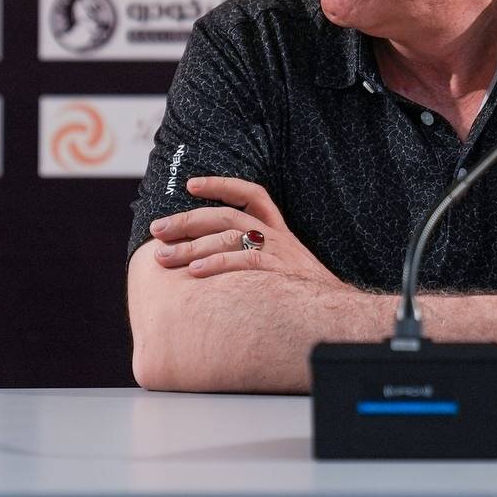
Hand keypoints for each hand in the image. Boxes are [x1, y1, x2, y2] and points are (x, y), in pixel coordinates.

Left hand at [150, 176, 341, 284]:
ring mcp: (279, 252)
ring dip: (192, 245)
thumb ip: (255, 256)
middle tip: (158, 230)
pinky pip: (244, 261)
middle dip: (188, 220)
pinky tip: (196, 271)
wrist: (338, 312)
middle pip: (227, 216)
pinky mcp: (279, 272)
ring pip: (230, 237)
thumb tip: (212, 260)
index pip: (252, 194)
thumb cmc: (303, 292)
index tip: (191, 184)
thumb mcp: (284, 265)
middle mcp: (276, 235)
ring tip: (165, 257)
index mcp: (277, 230)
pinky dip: (218, 263)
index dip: (221, 185)